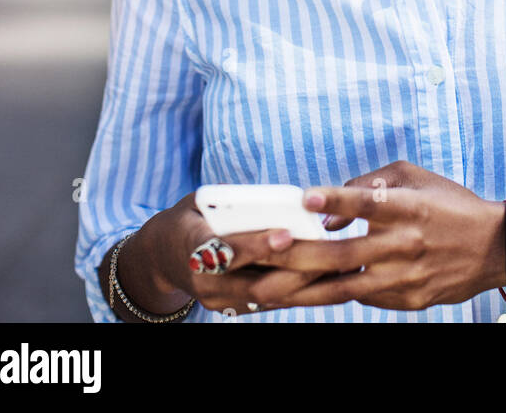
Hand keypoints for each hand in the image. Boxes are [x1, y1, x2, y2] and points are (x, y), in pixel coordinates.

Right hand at [124, 192, 330, 317]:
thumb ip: (229, 198)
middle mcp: (204, 281)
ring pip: (268, 298)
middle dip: (297, 270)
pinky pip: (270, 303)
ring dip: (308, 286)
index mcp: (192, 245)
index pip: (226, 250)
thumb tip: (274, 196)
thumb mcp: (199, 199)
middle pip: (256, 282)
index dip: (257, 245)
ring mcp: (218, 300)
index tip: (287, 234)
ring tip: (344, 269)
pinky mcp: (232, 308)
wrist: (161, 257)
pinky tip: (331, 282)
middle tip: (335, 255)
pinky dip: (300, 292)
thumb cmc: (190, 217)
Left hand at [240, 161, 505, 312]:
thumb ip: (371, 184)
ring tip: (265, 290)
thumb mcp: (415, 177)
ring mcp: (406, 277)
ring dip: (303, 288)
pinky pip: (363, 298)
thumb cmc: (449, 204)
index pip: (369, 202)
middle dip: (300, 254)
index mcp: (410, 207)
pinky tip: (301, 293)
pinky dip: (332, 294)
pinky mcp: (408, 299)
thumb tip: (330, 210)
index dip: (337, 201)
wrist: (494, 248)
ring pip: (345, 286)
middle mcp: (406, 244)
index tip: (306, 198)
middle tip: (268, 249)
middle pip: (345, 253)